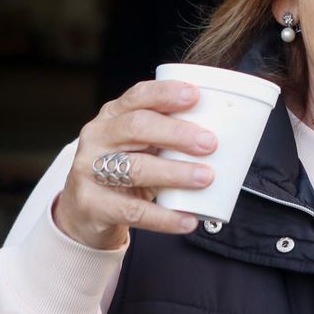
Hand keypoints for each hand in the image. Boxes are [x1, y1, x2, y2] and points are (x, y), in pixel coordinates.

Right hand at [53, 80, 217, 250]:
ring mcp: (89, 170)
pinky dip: (165, 218)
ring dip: (175, 173)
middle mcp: (97, 137)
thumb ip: (168, 136)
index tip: (196, 96)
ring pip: (135, 168)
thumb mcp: (141, 146)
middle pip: (137, 127)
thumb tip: (228, 132)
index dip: (166, 93)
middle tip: (210, 143)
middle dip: (177, 133)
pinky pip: (132, 211)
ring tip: (206, 177)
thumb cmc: (126, 170)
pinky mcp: (91, 204)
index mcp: (112, 116)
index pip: (137, 96)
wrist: (86, 211)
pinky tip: (188, 220)